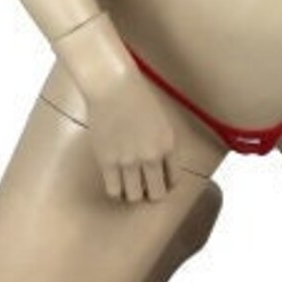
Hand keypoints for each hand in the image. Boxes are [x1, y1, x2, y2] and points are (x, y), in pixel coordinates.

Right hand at [81, 61, 179, 203]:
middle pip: (156, 193)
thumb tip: (157, 164)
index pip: (173, 179)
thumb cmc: (135, 95)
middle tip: (144, 189)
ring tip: (128, 186)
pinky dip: (116, 190)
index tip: (160, 184)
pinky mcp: (108, 161)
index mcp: (168, 144)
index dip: (166, 185)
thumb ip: (161, 143)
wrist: (113, 85)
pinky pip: (114, 190)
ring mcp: (129, 161)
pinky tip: (115, 182)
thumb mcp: (160, 120)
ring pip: (134, 196)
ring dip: (132, 194)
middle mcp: (151, 156)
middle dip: (151, 193)